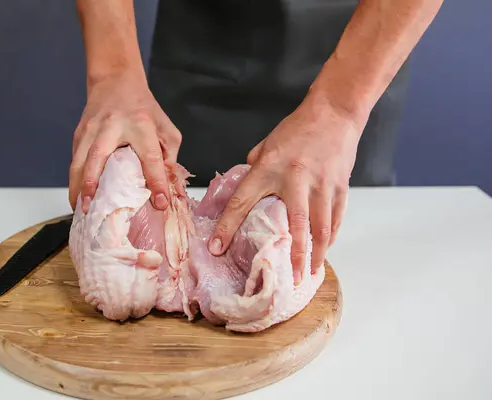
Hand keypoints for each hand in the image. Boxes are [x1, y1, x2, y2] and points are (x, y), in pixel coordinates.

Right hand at [69, 71, 181, 211]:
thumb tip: (165, 184)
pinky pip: (75, 160)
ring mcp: (91, 129)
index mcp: (141, 124)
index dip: (156, 181)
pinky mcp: (79, 133)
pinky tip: (77, 197)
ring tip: (80, 209)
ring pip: (79, 161)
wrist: (115, 80)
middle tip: (91, 208)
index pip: (150, 157)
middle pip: (99, 157)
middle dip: (93, 184)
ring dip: (77, 187)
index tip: (160, 202)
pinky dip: (74, 181)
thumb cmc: (143, 107)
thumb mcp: (165, 127)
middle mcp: (112, 126)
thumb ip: (169, 154)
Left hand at [208, 93, 366, 284]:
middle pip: (293, 225)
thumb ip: (254, 169)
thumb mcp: (265, 145)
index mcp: (268, 169)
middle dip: (292, 255)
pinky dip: (330, 238)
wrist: (334, 112)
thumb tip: (245, 191)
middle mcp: (295, 180)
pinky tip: (323, 250)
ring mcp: (321, 185)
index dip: (227, 227)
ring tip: (308, 274)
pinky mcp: (339, 187)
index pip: (241, 202)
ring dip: (316, 254)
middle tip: (288, 279)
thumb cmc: (296, 129)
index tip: (216, 248)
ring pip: (320, 228)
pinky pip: (336, 219)